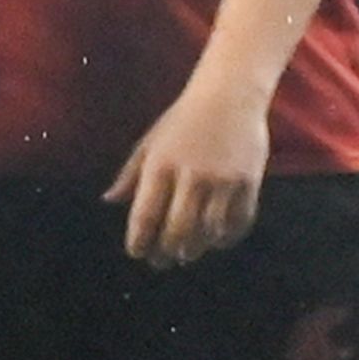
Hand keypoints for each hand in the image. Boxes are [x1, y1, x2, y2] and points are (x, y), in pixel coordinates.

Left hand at [108, 75, 271, 264]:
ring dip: (196, 248)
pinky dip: (227, 237)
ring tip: (186, 256)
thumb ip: (130, 174)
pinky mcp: (249, 182)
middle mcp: (190, 175)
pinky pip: (239, 221)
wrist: (229, 96)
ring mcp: (222, 180)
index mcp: (160, 165)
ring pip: (209, 230)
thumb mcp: (149, 141)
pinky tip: (217, 242)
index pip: (145, 213)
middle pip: (177, 228)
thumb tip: (109, 201)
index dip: (139, 239)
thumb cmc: (183, 119)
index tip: (136, 253)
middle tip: (161, 263)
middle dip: (166, 251)